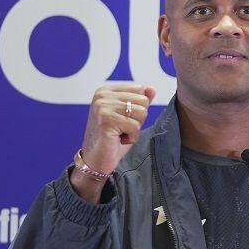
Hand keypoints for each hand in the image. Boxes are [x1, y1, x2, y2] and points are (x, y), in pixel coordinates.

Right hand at [69, 84, 155, 202]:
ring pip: (142, 113)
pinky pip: (135, 126)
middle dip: (139, 118)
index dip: (139, 107)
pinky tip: (118, 140)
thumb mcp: (129, 116)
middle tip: (122, 128)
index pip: (140, 88)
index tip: (123, 119)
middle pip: (143, 100)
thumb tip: (151, 89)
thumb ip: (139, 101)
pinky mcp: (106, 121)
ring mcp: (102, 107)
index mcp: (106, 91)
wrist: (97, 160)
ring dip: (136, 128)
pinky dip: (132, 137)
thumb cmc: (113, 138)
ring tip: (120, 134)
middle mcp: (102, 96)